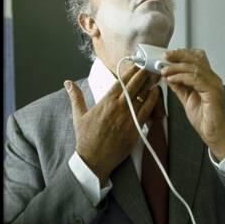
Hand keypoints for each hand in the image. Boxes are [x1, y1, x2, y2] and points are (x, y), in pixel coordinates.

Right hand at [64, 66, 159, 184]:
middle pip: (133, 86)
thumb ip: (76, 97)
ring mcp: (127, 118)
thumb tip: (68, 83)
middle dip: (142, 74)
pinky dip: (152, 101)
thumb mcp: (78, 116)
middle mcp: (117, 108)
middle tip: (149, 66)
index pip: (120, 82)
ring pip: (142, 97)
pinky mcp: (135, 129)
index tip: (137, 64)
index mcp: (105, 103)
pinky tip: (156, 93)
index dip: (130, 71)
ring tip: (156, 76)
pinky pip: (147, 111)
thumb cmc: (86, 139)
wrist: (93, 160)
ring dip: (149, 85)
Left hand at [161, 49, 224, 160]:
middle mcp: (212, 79)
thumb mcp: (187, 100)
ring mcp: (214, 85)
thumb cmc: (205, 119)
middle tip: (165, 57)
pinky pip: (196, 79)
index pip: (196, 59)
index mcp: (207, 79)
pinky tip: (172, 79)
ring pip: (195, 68)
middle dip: (178, 56)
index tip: (167, 56)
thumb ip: (179, 87)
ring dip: (177, 68)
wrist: (214, 134)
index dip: (182, 54)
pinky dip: (182, 77)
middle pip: (196, 59)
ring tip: (164, 70)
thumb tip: (169, 77)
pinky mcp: (213, 93)